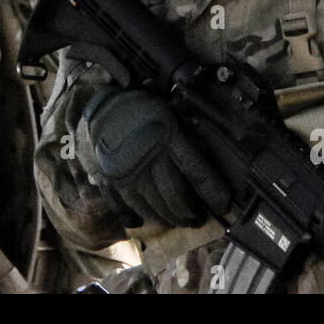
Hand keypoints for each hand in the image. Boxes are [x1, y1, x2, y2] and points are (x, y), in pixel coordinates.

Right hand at [84, 88, 231, 228]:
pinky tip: (147, 219)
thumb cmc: (139, 108)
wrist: (100, 103)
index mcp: (165, 133)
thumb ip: (185, 137)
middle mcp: (146, 154)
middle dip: (190, 212)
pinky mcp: (109, 179)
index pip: (196, 170)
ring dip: (169, 218)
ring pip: (153, 206)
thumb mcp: (168, 113)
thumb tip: (208, 165)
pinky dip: (139, 216)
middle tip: (199, 217)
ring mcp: (125, 170)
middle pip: (175, 195)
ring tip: (180, 220)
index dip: (212, 191)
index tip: (223, 205)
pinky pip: (126, 206)